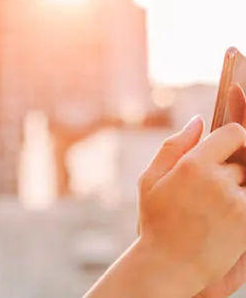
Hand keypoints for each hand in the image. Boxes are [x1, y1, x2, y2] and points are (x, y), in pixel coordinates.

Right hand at [138, 117, 245, 295]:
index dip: (233, 139)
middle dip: (229, 171)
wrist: (170, 264)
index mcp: (192, 165)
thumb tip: (199, 120)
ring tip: (213, 209)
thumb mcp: (150, 180)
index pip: (234, 133)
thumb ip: (173, 146)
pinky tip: (224, 217)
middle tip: (208, 191)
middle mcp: (217, 180)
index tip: (226, 149)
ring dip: (237, 190)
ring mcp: (236, 202)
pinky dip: (240, 203)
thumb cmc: (156, 221)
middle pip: (242, 160)